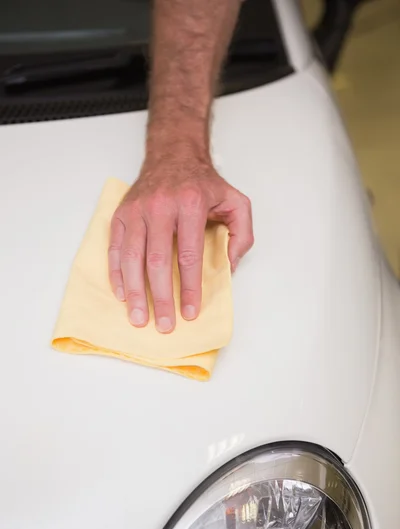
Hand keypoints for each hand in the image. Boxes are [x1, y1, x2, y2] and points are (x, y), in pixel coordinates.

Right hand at [108, 156, 252, 332]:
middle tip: (164, 324)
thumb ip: (242, 235)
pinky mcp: (121, 214)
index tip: (190, 312)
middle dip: (160, 298)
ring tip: (138, 318)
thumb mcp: (236, 202)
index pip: (189, 256)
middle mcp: (160, 207)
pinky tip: (123, 294)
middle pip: (157, 261)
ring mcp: (136, 211)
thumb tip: (229, 267)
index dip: (189, 287)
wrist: (173, 155)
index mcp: (190, 205)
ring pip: (131, 258)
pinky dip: (117, 274)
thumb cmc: (204, 184)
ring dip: (134, 292)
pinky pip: (114, 248)